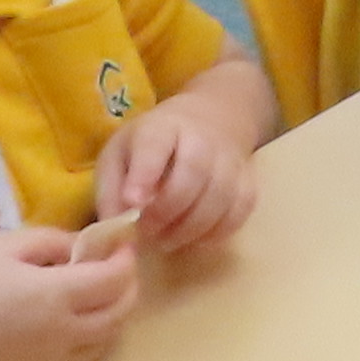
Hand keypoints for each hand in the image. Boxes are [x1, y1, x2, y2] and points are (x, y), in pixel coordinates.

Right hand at [0, 218, 141, 360]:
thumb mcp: (0, 246)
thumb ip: (50, 241)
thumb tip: (81, 247)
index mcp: (55, 296)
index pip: (115, 279)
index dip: (125, 259)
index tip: (119, 243)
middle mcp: (63, 334)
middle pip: (120, 312)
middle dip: (127, 286)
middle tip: (114, 265)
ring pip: (106, 340)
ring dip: (114, 314)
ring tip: (96, 291)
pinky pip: (82, 360)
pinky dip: (94, 339)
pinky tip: (75, 321)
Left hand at [95, 93, 255, 249]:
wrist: (211, 120)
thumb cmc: (152, 147)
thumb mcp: (120, 154)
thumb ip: (111, 189)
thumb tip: (115, 227)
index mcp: (162, 127)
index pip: (155, 144)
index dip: (144, 174)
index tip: (133, 202)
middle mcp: (202, 138)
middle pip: (193, 172)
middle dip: (168, 210)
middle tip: (147, 231)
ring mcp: (230, 159)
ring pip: (220, 196)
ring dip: (190, 228)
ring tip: (166, 240)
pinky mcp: (248, 181)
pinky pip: (240, 211)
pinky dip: (217, 232)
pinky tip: (195, 238)